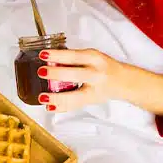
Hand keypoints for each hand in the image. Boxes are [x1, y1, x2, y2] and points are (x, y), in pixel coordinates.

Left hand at [37, 48, 162, 115]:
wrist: (122, 81)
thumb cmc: (103, 66)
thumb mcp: (91, 56)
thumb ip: (73, 59)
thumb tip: (49, 60)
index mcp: (94, 59)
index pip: (74, 56)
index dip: (58, 55)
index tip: (43, 54)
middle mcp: (95, 74)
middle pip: (75, 75)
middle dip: (56, 74)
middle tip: (41, 72)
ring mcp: (94, 90)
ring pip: (75, 96)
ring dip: (57, 98)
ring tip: (43, 97)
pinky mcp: (91, 101)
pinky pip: (75, 106)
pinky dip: (61, 107)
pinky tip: (51, 107)